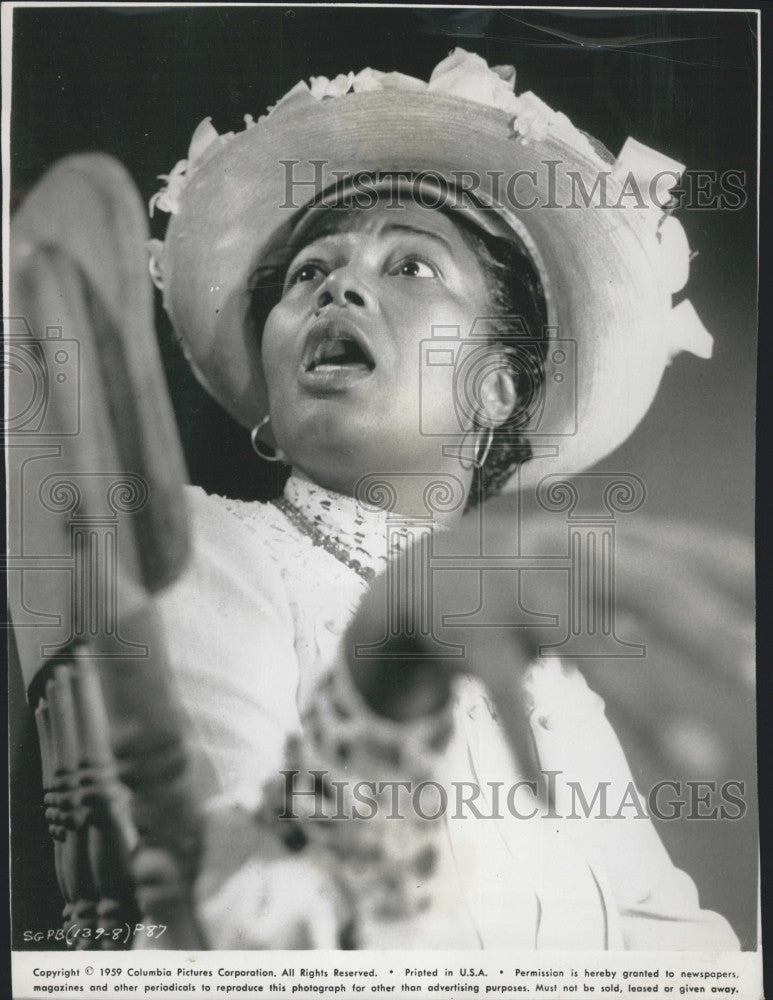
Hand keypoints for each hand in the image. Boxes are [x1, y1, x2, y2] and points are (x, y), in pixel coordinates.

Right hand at [344, 508, 753, 778]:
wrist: (420, 569)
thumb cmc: (528, 572)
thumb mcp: (585, 559)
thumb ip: (652, 573)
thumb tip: (742, 594)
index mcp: (599, 540)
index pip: (679, 551)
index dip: (733, 574)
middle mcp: (563, 557)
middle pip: (643, 584)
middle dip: (703, 628)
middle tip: (759, 672)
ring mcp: (517, 596)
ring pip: (586, 646)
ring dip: (645, 703)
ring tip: (706, 763)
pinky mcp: (474, 639)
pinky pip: (506, 696)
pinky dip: (526, 748)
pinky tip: (548, 798)